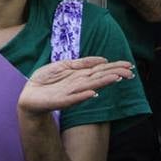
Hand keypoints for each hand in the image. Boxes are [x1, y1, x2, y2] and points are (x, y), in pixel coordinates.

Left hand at [18, 56, 133, 114]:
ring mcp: (70, 93)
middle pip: (99, 78)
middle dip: (114, 74)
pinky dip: (81, 96)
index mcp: (80, 76)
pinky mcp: (59, 101)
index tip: (130, 66)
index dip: (115, 68)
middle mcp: (79, 84)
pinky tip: (92, 93)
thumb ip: (82, 63)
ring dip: (102, 83)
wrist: (30, 93)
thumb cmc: (47, 80)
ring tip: (115, 78)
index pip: (101, 70)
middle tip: (130, 73)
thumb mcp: (64, 65)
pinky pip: (72, 99)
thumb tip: (103, 60)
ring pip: (89, 87)